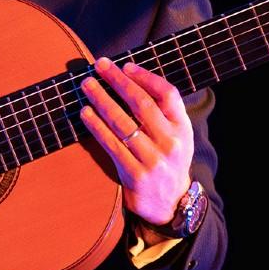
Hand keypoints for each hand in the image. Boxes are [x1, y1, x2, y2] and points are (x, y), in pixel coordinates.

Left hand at [78, 57, 193, 225]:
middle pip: (142, 104)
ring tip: (87, 85)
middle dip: (118, 81)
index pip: (168, 94)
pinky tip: (85, 113)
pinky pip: (111, 144)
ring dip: (102, 100)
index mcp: (183, 129)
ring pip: (123, 122)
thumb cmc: (167, 161)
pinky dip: (96, 126)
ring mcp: (153, 160)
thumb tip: (132, 78)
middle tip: (100, 66)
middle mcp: (171, 142)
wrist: (169, 204)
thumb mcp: (177, 136)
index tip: (125, 66)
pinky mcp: (135, 174)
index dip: (146, 77)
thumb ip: (164, 112)